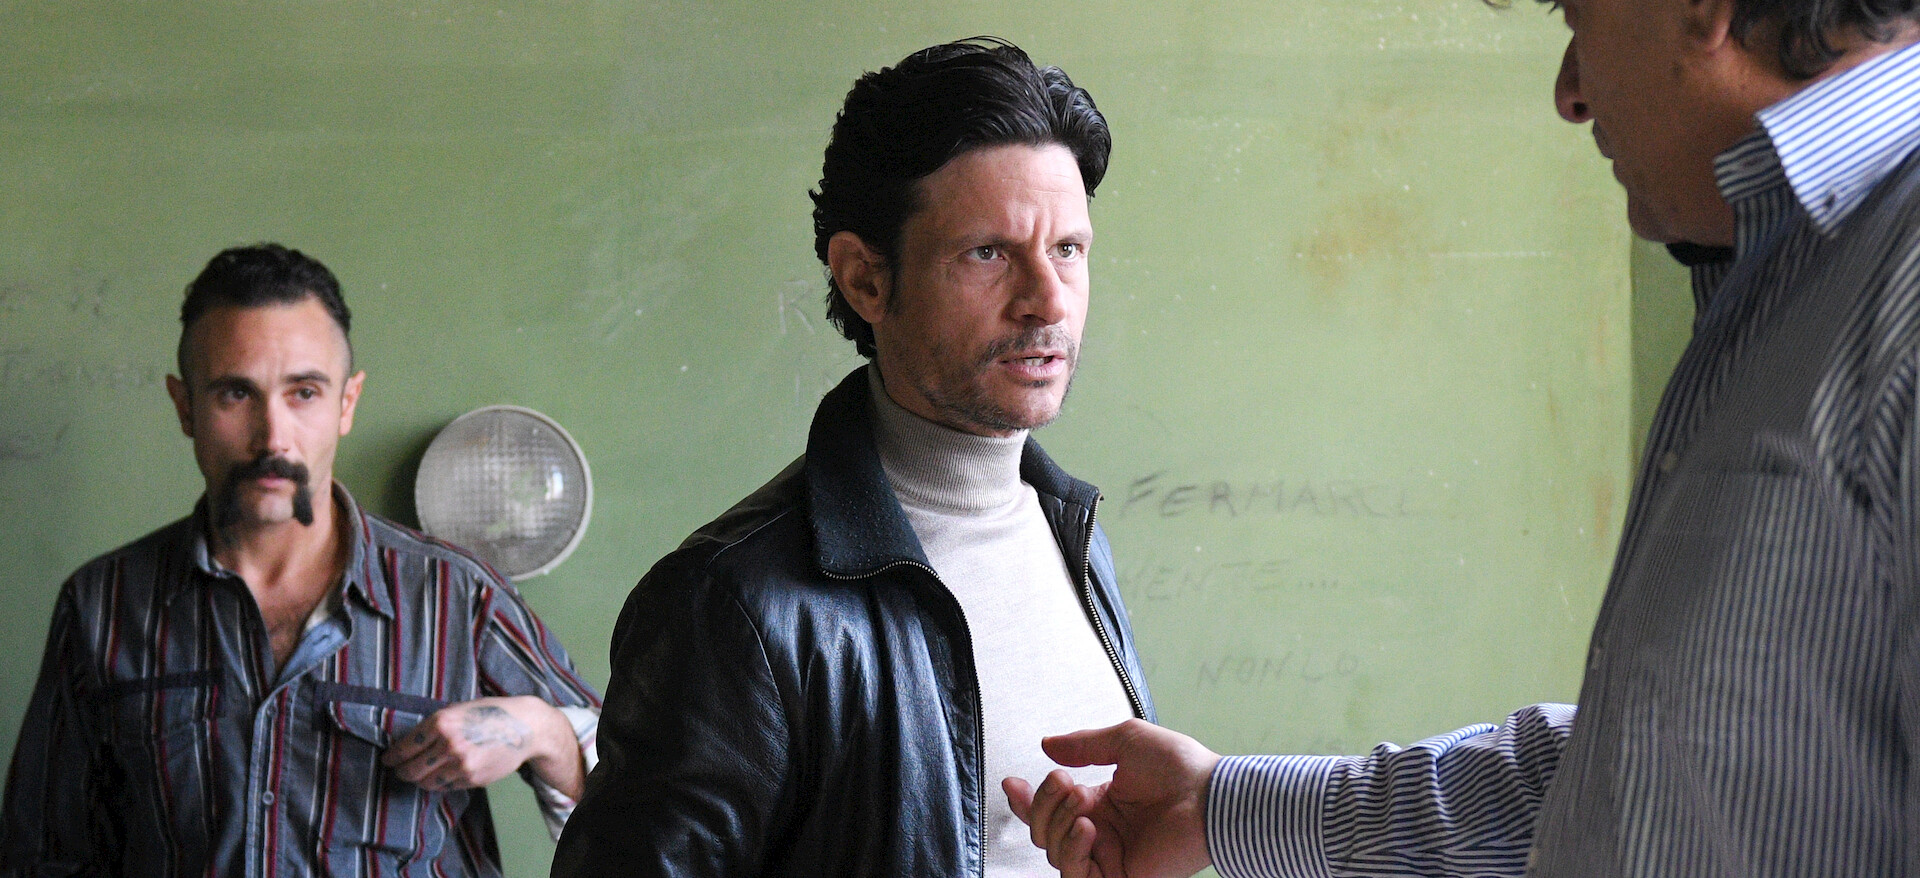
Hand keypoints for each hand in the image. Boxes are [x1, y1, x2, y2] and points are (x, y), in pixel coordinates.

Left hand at [383, 696, 580, 794]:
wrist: (524, 727)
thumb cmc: (489, 713)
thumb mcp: (458, 710)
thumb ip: (434, 726)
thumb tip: (407, 744)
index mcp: (441, 722)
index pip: (404, 748)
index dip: (392, 757)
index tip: (387, 760)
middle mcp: (449, 744)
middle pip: (411, 770)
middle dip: (401, 772)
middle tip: (398, 771)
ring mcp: (461, 764)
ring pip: (426, 782)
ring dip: (419, 780)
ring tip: (418, 775)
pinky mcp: (472, 778)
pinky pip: (445, 786)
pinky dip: (439, 783)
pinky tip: (442, 774)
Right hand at [1003, 719, 1220, 877]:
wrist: (1212, 795)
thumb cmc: (1181, 767)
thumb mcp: (1125, 740)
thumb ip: (1083, 744)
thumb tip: (1047, 745)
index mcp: (1100, 802)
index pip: (1051, 808)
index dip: (1027, 799)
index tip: (1013, 782)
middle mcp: (1101, 831)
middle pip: (1044, 831)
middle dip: (1045, 804)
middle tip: (1067, 783)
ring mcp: (1109, 856)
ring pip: (1054, 853)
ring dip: (1059, 824)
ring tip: (1084, 802)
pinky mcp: (1120, 876)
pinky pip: (1077, 875)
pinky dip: (1073, 850)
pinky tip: (1088, 827)